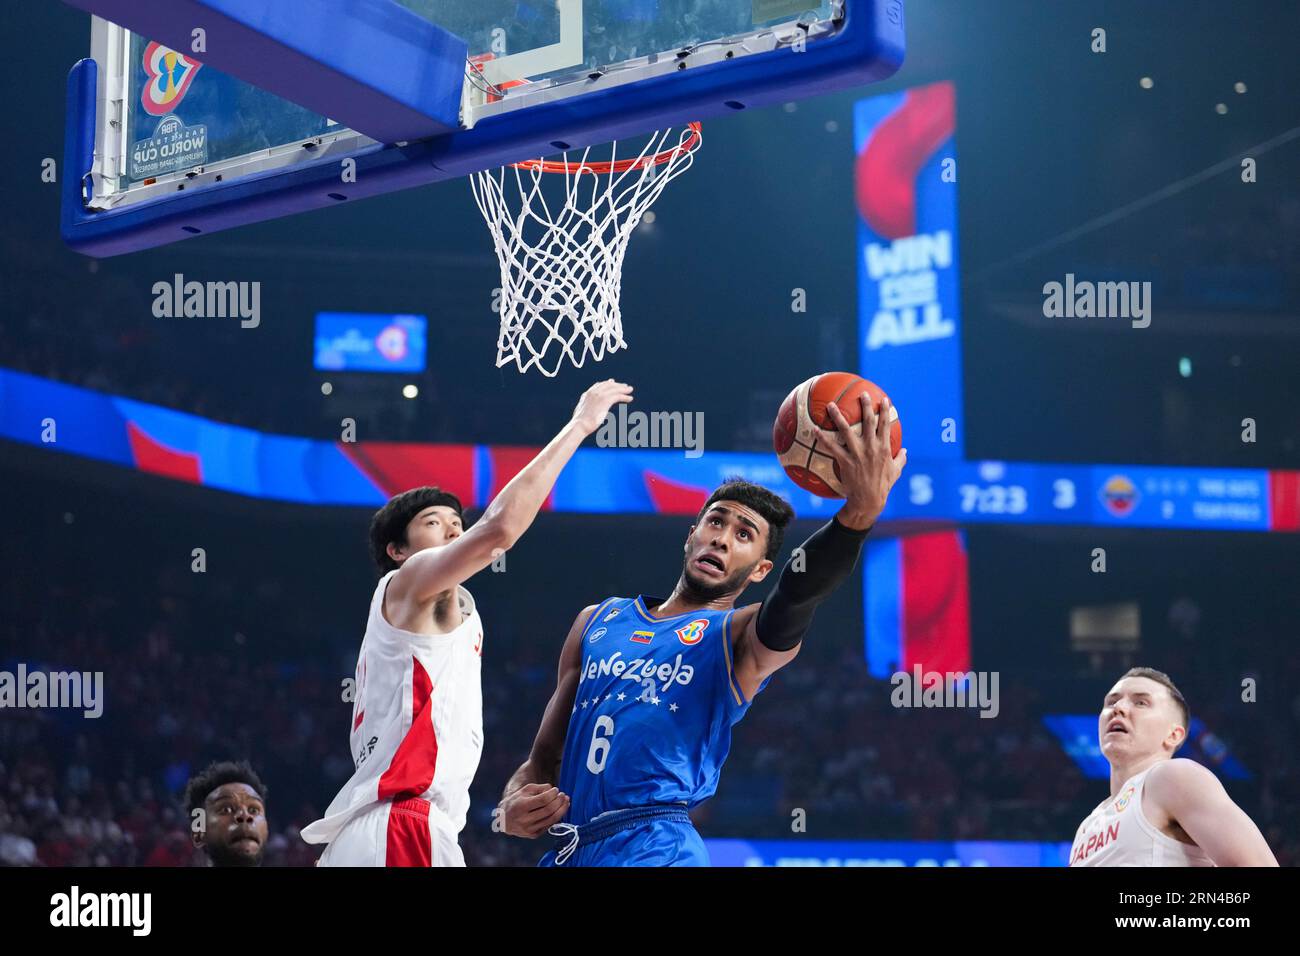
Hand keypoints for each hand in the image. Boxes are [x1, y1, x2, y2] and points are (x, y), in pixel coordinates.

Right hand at [499, 783, 569, 837]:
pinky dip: (557, 817)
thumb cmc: (517, 801)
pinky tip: (560, 810)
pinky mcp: (533, 835)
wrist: (504, 820)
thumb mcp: (525, 790)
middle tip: (564, 795)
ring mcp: (529, 829)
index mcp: (521, 806)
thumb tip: (554, 791)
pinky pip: (549, 825)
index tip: (556, 790)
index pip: (543, 800)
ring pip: (551, 819)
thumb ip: (540, 788)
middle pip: (549, 810)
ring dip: (562, 809)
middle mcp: (524, 819)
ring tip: (566, 802)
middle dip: (559, 801)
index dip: (553, 794)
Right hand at [570, 379, 632, 435]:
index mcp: (587, 394)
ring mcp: (599, 396)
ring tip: (630, 390)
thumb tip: (588, 412)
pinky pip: (618, 396)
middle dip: (617, 385)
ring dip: (623, 389)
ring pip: (614, 389)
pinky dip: (624, 397)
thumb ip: (586, 408)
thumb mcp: (581, 412)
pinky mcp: (605, 401)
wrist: (580, 425)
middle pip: (608, 385)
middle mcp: (593, 393)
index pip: (599, 385)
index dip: (607, 383)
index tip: (613, 382)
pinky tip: (630, 398)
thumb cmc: (580, 423)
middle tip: (625, 386)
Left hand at [822, 394, 906, 528]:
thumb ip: (901, 459)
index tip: (884, 400)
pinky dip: (823, 438)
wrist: (868, 500)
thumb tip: (905, 451)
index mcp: (884, 448)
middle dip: (866, 406)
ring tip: (831, 405)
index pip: (885, 425)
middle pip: (868, 422)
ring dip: (838, 416)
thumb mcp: (896, 472)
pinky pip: (832, 447)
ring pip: (846, 430)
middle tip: (862, 393)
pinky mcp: (845, 461)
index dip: (885, 411)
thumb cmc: (883, 486)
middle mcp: (871, 447)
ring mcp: (857, 453)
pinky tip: (815, 429)